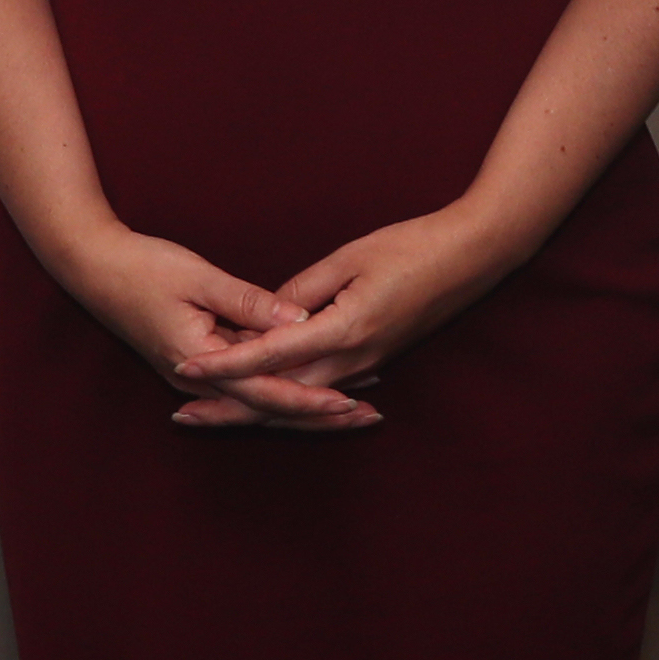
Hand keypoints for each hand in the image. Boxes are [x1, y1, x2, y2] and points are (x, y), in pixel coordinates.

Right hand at [42, 222, 375, 432]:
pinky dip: (284, 386)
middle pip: (270, 407)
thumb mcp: (199, 278)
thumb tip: (297, 322)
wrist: (93, 268)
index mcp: (200, 363)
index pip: (266, 391)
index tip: (351, 402)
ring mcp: (200, 375)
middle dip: (321, 414)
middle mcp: (201, 380)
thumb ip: (249, 303)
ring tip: (357, 406)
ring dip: (308, 404)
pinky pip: (250, 385)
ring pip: (262, 399)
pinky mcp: (201, 363)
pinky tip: (316, 384)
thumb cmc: (143, 267)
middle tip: (372, 416)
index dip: (311, 398)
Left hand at [170, 202, 530, 428]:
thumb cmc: (414, 245)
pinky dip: (290, 398)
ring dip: (257, 407)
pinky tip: (269, 400)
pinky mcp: (375, 358)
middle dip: (230, 407)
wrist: (475, 255)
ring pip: (300, 398)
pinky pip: (323, 389)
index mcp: (345, 330)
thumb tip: (266, 316)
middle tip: (183, 413)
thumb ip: (303, 290)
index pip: (270, 356)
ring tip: (212, 412)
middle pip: (280, 396)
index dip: (224, 364)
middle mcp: (354, 359)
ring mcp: (367, 363)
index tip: (185, 369)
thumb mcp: (351, 257)